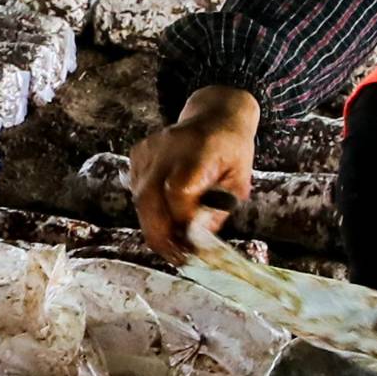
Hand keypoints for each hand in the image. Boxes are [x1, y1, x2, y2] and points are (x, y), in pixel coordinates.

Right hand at [128, 86, 260, 259]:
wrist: (215, 117)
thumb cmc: (231, 151)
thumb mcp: (238, 183)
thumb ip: (218, 211)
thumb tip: (198, 242)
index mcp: (199, 151)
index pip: (178, 192)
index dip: (182, 221)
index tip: (193, 243)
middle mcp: (167, 148)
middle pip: (149, 201)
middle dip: (161, 237)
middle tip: (178, 257)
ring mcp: (148, 151)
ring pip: (140, 201)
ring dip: (155, 227)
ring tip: (175, 242)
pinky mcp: (137, 155)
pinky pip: (138, 192)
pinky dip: (151, 210)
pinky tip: (168, 214)